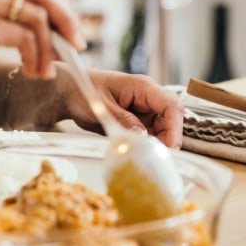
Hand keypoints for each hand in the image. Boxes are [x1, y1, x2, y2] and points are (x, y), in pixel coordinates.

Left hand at [62, 69, 183, 147]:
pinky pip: (150, 134)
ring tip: (146, 157)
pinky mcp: (137, 120)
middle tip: (157, 157)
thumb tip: (142, 136)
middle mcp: (148, 98)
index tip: (169, 146)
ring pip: (163, 129)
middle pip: (171, 119)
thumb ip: (123, 120)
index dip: (174, 127)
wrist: (70, 91)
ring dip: (158, 144)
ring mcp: (143, 109)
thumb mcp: (101, 106)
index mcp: (143, 87)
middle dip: (169, 138)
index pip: (171, 106)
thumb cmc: (83, 90)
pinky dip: (147, 145)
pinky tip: (139, 154)